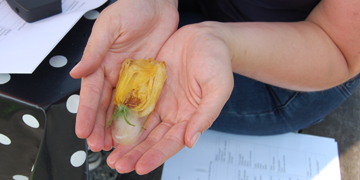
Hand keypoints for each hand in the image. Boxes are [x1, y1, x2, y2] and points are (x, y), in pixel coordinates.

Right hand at [70, 0, 178, 150]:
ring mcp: (132, 77)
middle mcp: (115, 73)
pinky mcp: (148, 77)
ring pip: (123, 106)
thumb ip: (95, 52)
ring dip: (118, 125)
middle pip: (106, 105)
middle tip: (99, 145)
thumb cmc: (132, 8)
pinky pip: (143, 99)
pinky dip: (139, 114)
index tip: (83, 131)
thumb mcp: (110, 28)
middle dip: (100, 126)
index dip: (87, 113)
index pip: (91, 93)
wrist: (158, 3)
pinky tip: (137, 128)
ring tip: (115, 143)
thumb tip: (77, 72)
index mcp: (101, 62)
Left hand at [106, 22, 233, 173]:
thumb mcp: (218, 87)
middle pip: (152, 139)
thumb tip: (191, 140)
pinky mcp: (149, 89)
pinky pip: (134, 105)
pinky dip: (124, 118)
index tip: (140, 167)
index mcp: (190, 117)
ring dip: (127, 141)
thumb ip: (206, 114)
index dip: (156, 155)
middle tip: (118, 165)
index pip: (171, 142)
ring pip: (140, 126)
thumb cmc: (217, 60)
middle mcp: (173, 113)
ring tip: (112, 155)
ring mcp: (160, 102)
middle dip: (135, 153)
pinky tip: (112, 128)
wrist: (204, 37)